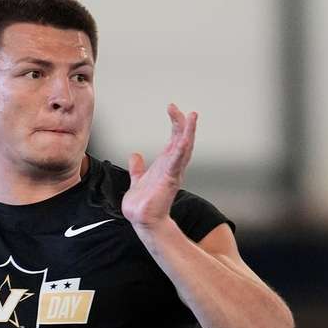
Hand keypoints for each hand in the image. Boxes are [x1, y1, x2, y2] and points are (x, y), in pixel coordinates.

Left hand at [121, 104, 196, 231]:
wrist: (142, 220)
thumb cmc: (143, 203)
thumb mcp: (137, 179)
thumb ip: (137, 167)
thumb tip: (135, 155)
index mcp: (165, 164)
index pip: (174, 139)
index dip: (175, 123)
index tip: (172, 108)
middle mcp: (172, 167)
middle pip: (182, 140)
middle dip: (183, 123)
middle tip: (184, 109)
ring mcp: (172, 173)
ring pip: (184, 148)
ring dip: (188, 133)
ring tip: (192, 117)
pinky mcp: (169, 181)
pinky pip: (177, 163)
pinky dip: (181, 151)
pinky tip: (184, 140)